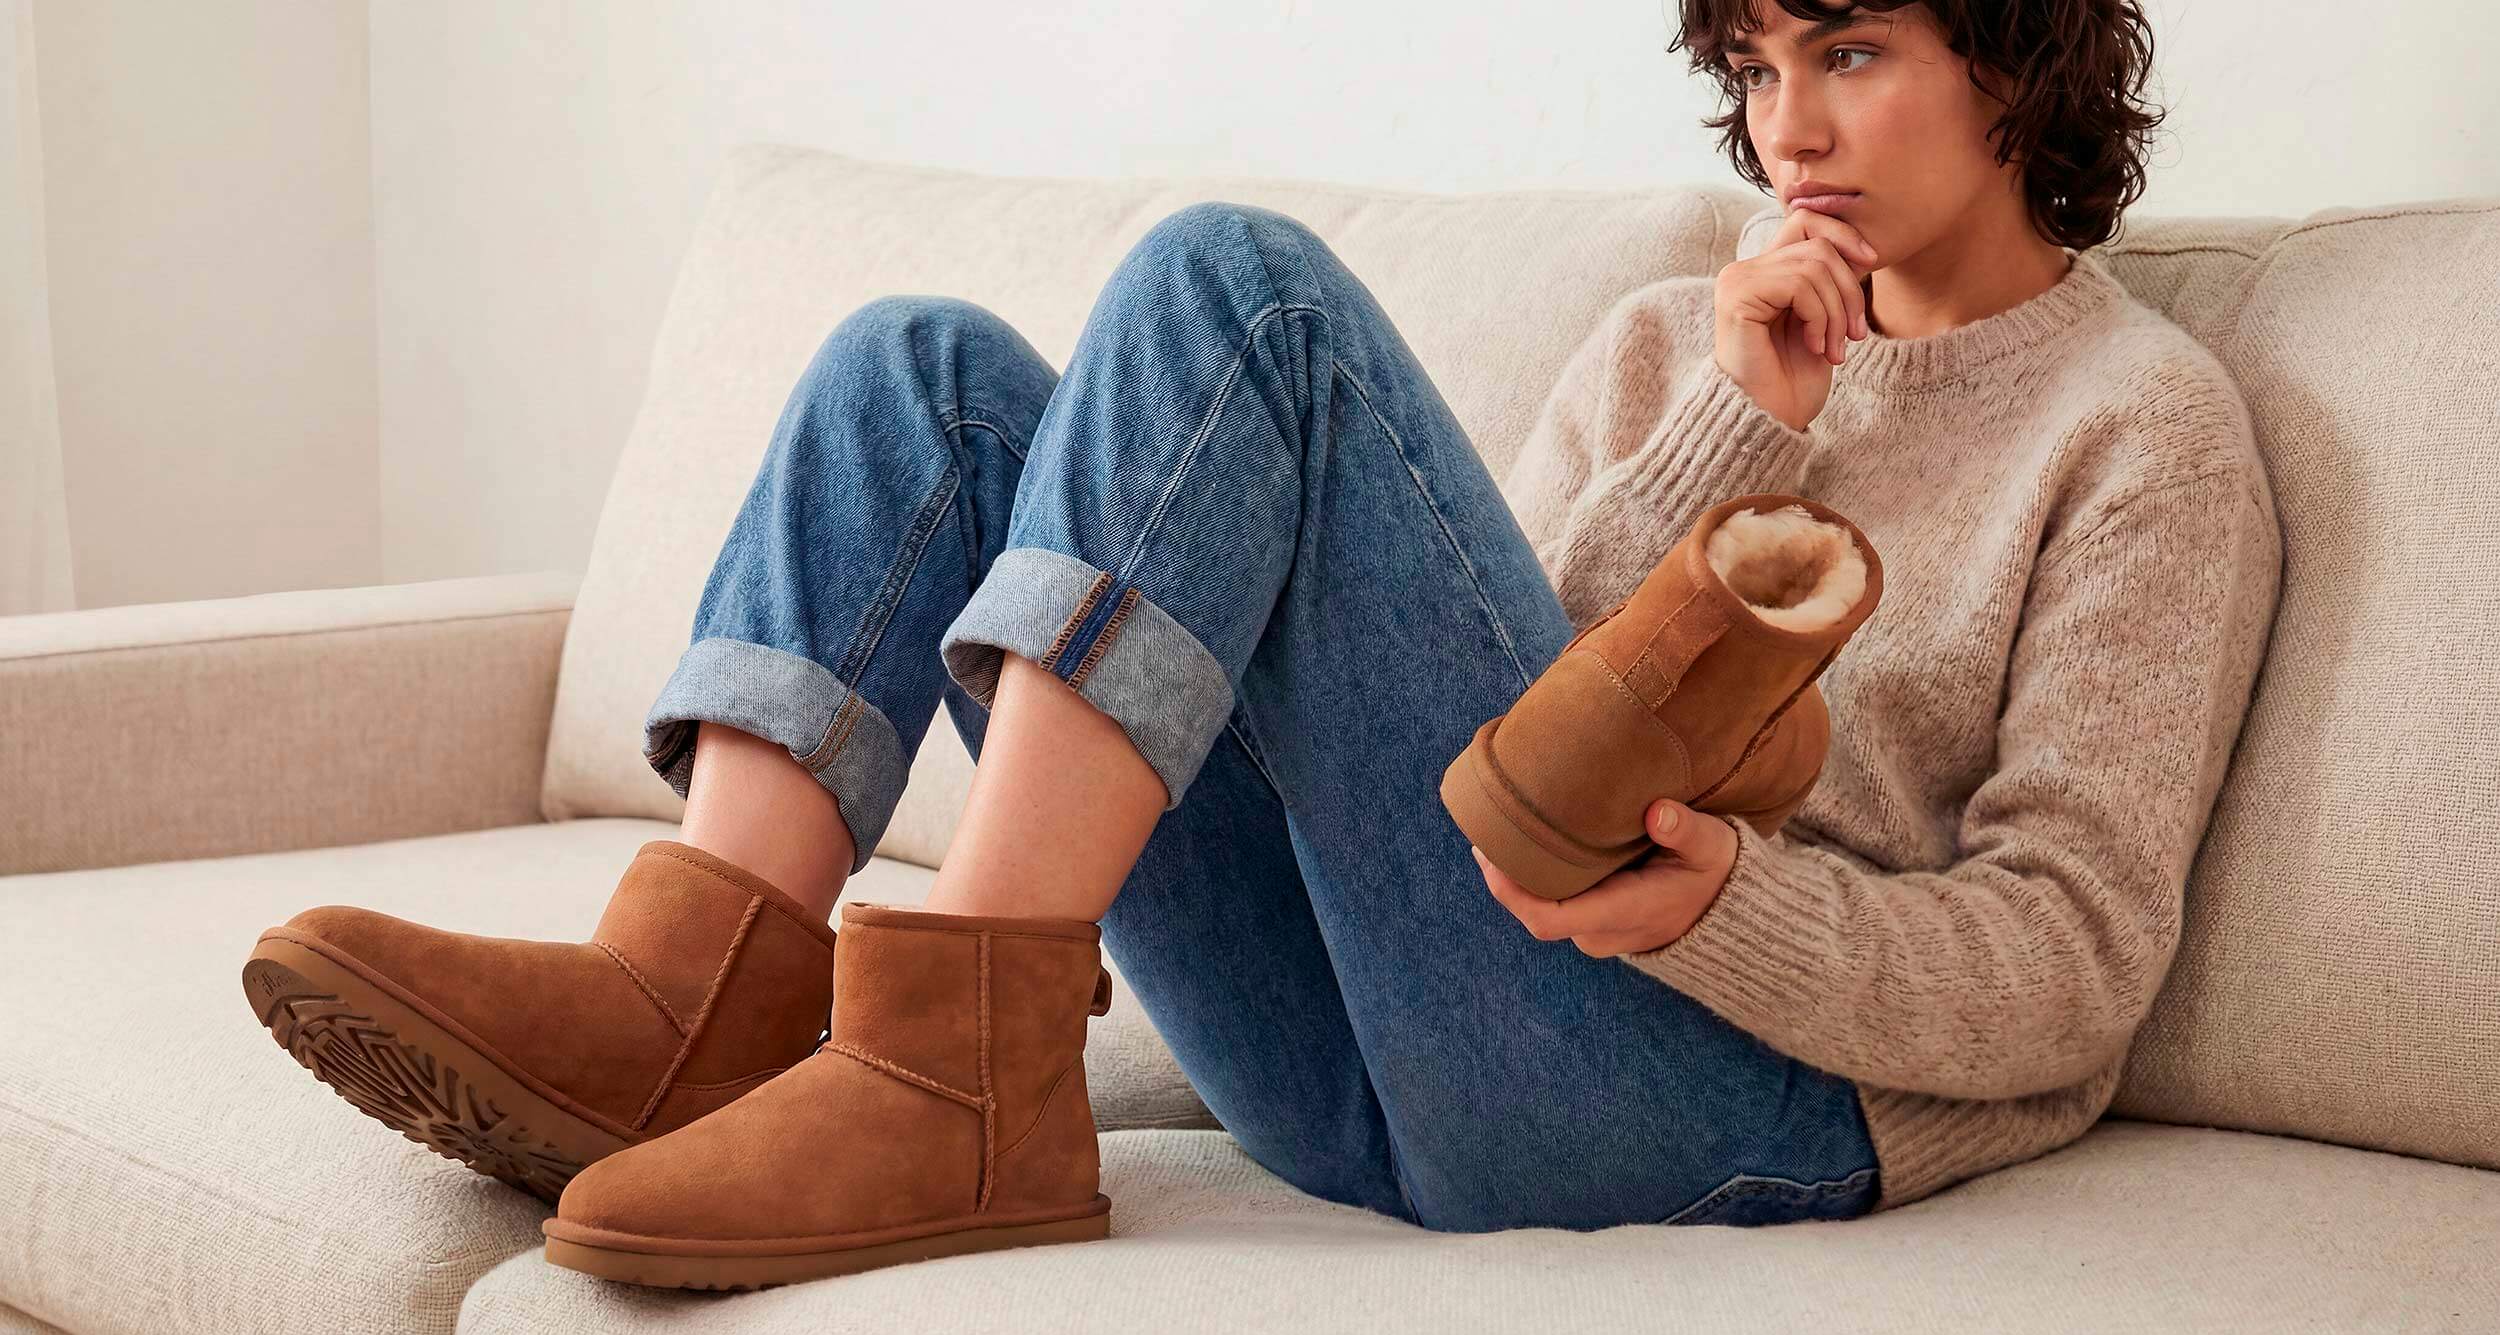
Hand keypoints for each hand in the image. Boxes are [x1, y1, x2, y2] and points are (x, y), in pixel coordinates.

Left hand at [1475, 798, 1739, 956]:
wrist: (1729, 911)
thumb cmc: (1716, 872)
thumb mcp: (1712, 847)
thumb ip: (1686, 830)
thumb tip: (1658, 813)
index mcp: (1624, 914)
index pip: (1550, 918)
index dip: (1511, 892)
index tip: (1488, 854)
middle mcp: (1602, 932)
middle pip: (1535, 912)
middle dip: (1505, 876)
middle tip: (1486, 827)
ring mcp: (1596, 933)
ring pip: (1542, 909)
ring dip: (1518, 876)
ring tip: (1500, 829)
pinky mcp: (1595, 924)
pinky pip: (1554, 905)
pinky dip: (1536, 878)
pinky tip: (1525, 844)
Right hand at [1713, 204, 1880, 432]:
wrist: (1769, 421)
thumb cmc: (1793, 380)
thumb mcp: (1822, 320)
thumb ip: (1828, 281)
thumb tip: (1861, 247)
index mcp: (1763, 272)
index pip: (1806, 220)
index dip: (1843, 234)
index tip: (1872, 265)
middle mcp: (1744, 270)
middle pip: (1818, 245)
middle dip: (1849, 289)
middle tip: (1854, 335)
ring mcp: (1737, 282)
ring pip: (1813, 266)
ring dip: (1837, 311)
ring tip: (1833, 349)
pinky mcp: (1737, 298)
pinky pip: (1798, 284)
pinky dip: (1819, 316)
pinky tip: (1814, 347)